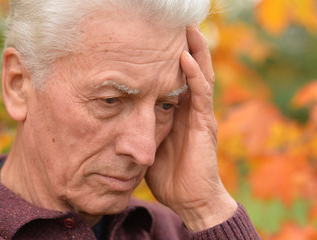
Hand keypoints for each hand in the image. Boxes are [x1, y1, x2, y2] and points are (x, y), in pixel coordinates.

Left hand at [145, 25, 236, 231]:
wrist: (189, 198)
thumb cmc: (168, 173)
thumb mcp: (149, 143)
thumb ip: (141, 126)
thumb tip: (119, 114)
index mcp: (179, 111)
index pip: (177, 77)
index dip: (170, 58)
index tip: (156, 39)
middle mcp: (192, 108)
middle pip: (192, 69)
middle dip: (187, 45)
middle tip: (177, 23)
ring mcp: (201, 114)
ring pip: (201, 74)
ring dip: (195, 50)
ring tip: (187, 28)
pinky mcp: (205, 124)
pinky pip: (201, 94)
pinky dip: (193, 75)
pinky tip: (184, 57)